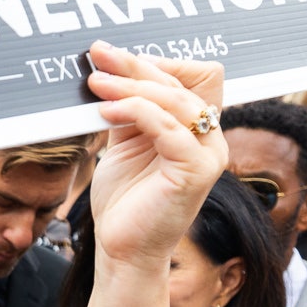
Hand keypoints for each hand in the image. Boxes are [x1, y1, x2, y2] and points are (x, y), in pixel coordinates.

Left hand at [82, 43, 226, 271]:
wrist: (122, 250)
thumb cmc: (125, 201)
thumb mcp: (124, 143)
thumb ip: (127, 110)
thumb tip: (110, 70)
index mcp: (197, 129)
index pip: (191, 76)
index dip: (157, 62)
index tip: (113, 56)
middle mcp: (210, 139)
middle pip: (182, 83)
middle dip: (136, 66)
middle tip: (99, 57)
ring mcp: (209, 155)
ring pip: (176, 100)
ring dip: (131, 86)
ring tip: (95, 84)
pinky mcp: (197, 172)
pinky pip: (170, 127)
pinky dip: (136, 112)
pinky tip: (106, 111)